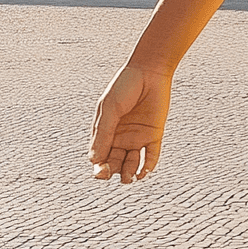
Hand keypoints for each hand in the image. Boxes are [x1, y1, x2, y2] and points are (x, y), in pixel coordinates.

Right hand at [89, 59, 172, 186]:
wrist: (149, 72)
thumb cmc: (124, 87)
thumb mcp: (110, 109)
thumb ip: (103, 133)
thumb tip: (94, 160)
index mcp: (104, 131)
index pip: (99, 156)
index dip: (98, 167)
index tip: (99, 171)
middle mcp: (120, 137)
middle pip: (114, 163)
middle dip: (112, 172)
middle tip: (111, 172)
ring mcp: (137, 137)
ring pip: (131, 164)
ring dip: (129, 174)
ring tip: (130, 176)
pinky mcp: (154, 136)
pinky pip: (151, 157)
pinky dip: (147, 168)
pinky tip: (143, 173)